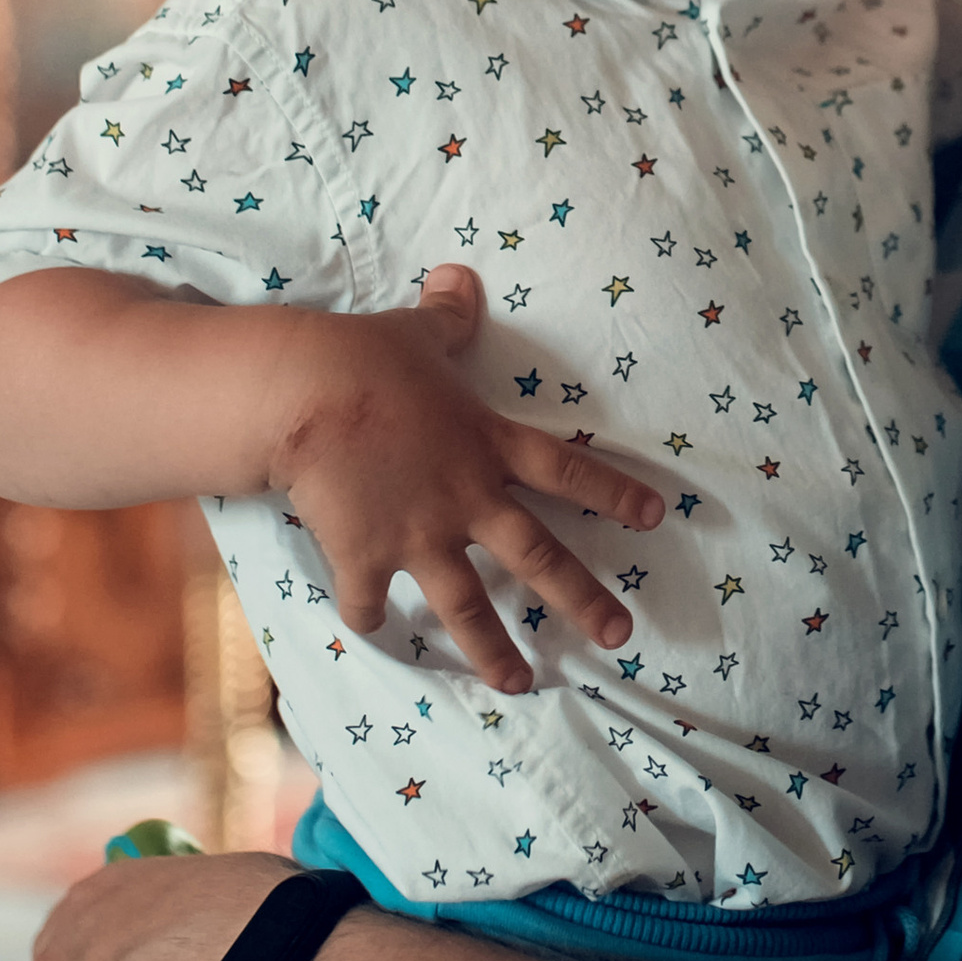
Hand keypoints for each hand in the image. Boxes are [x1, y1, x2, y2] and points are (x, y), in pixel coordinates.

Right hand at [272, 261, 664, 689]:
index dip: (616, 493)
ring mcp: (420, 534)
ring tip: (521, 684)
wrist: (304, 392)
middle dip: (585, 601)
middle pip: (540, 557)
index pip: (570, 469)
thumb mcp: (418, 330)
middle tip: (621, 636)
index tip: (658, 517)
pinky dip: (372, 617)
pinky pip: (372, 600)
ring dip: (496, 650)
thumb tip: (461, 276)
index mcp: (490, 444)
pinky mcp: (367, 555)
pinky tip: (374, 627)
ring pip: (470, 605)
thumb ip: (449, 316)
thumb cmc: (365, 356)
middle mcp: (468, 498)